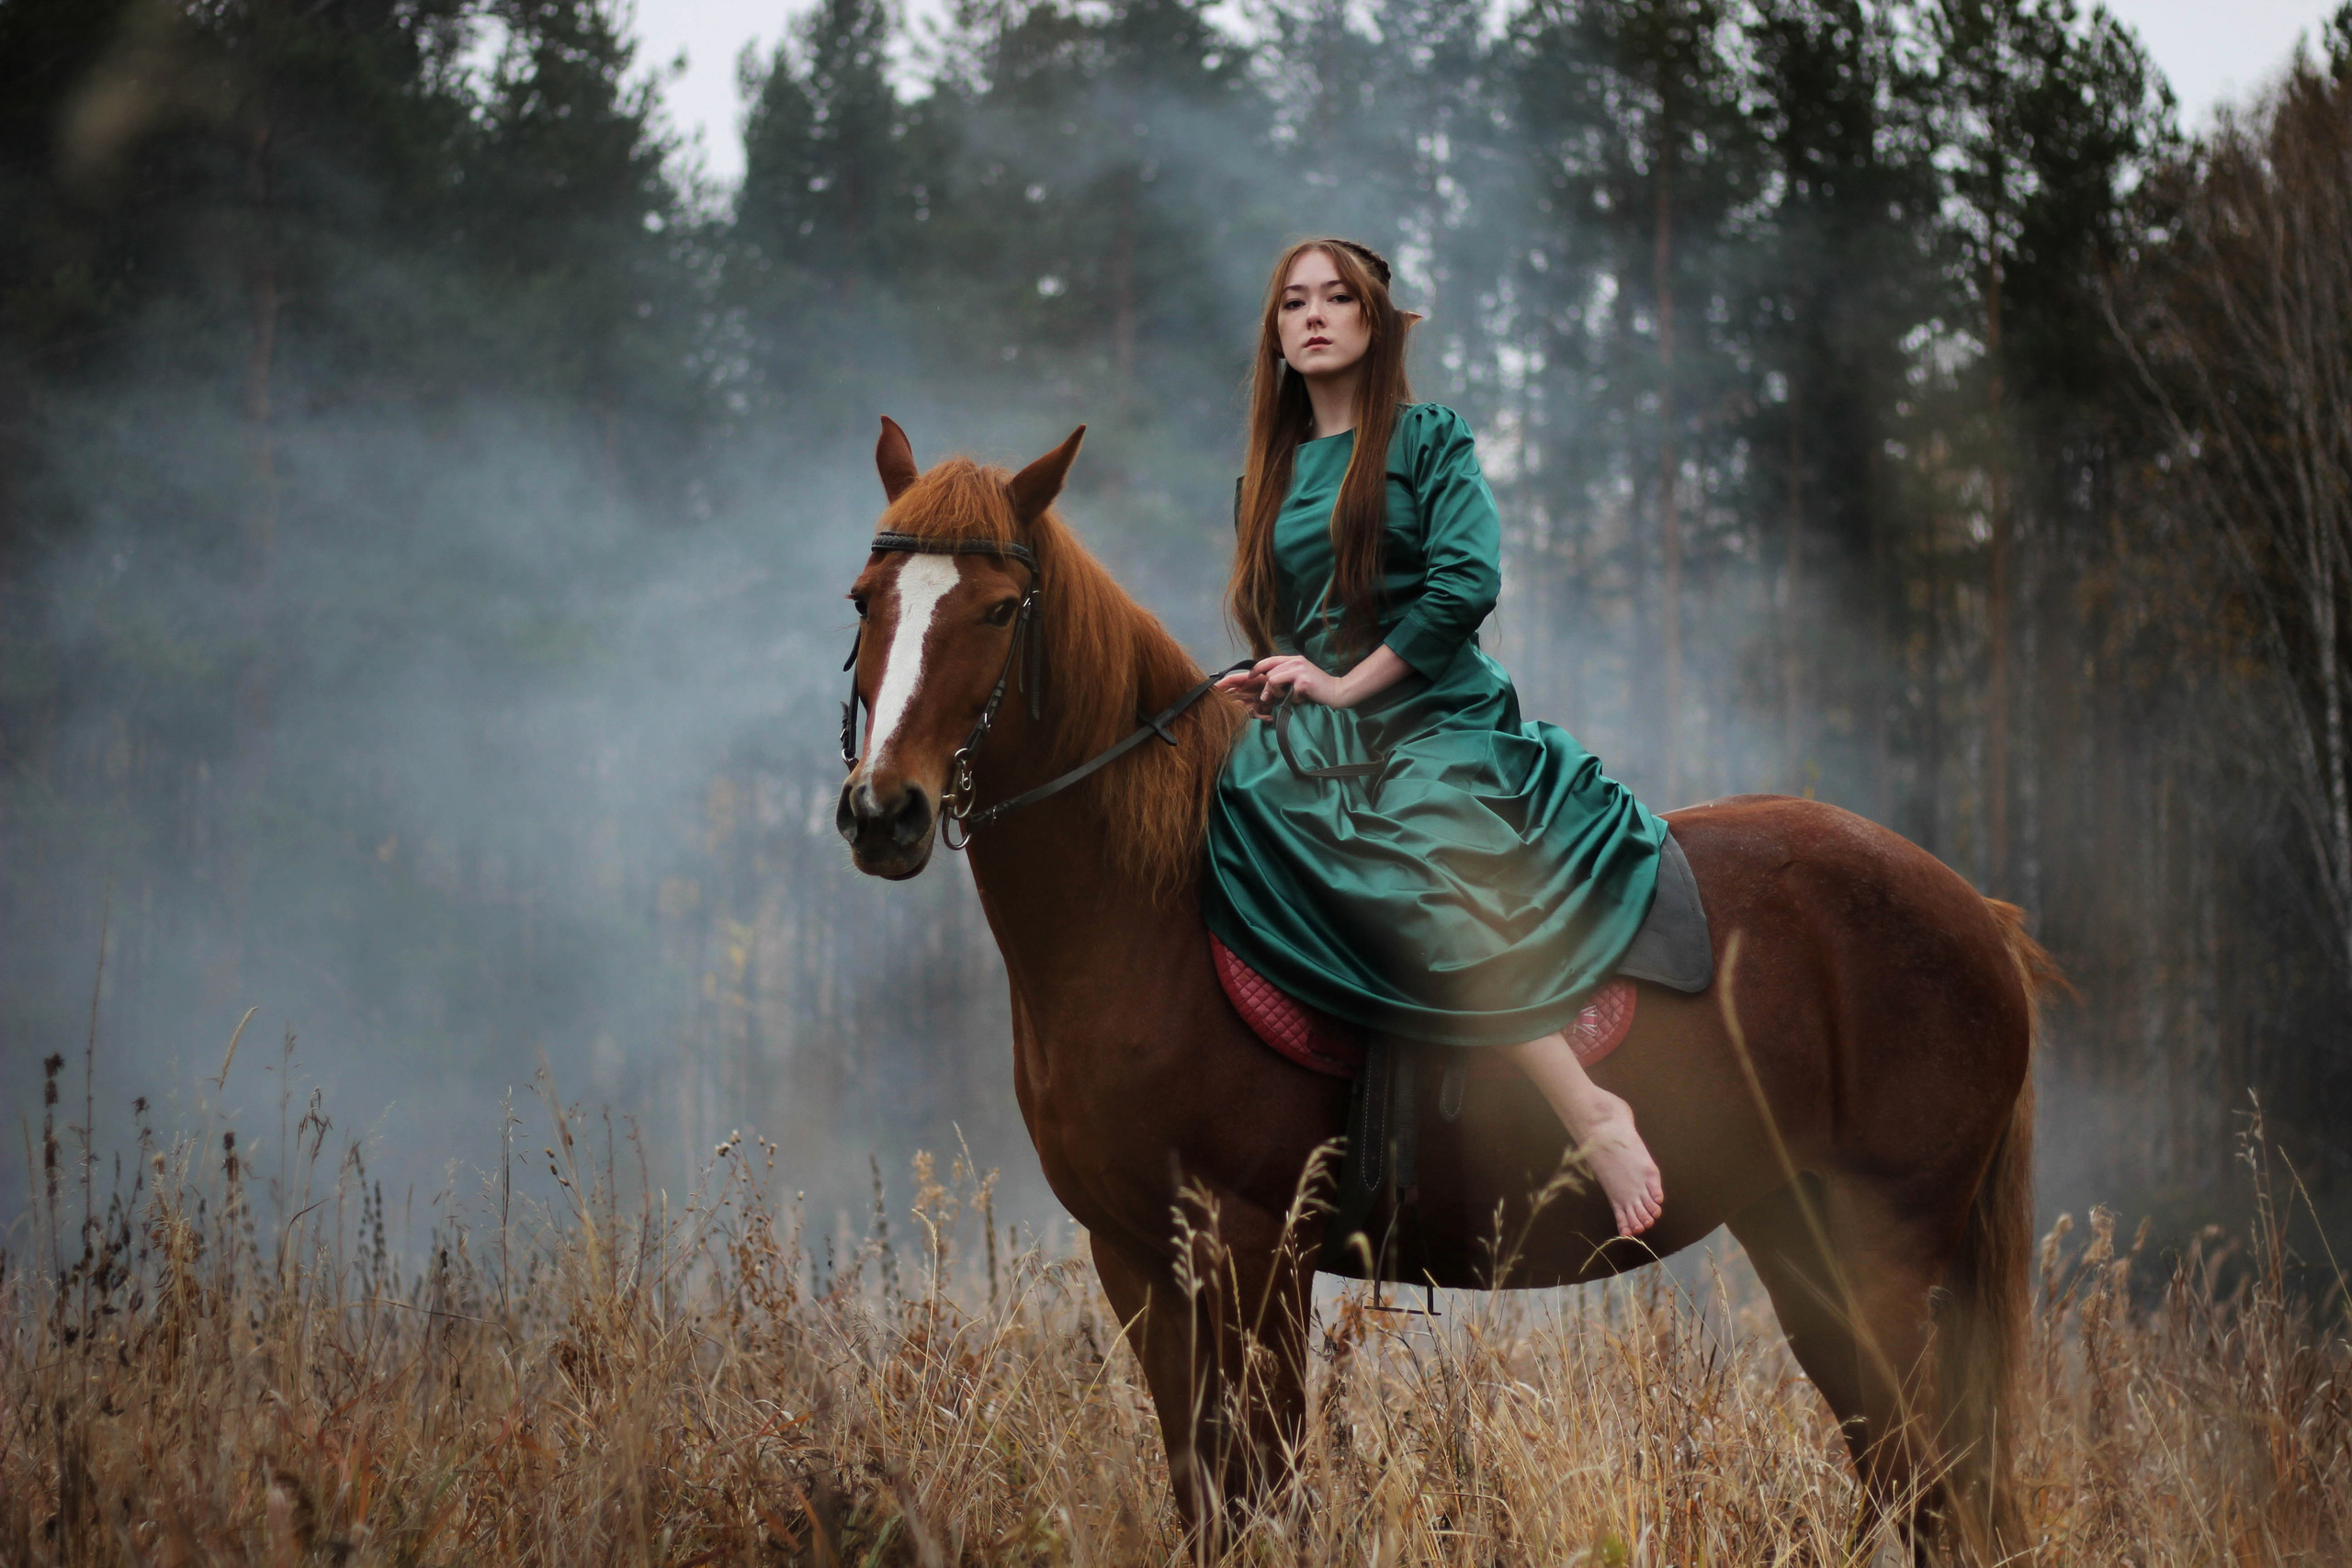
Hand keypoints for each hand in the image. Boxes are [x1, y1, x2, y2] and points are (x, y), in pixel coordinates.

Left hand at [1216, 654, 1345, 717]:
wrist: (1336, 692)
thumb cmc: (1317, 688)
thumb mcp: (1299, 678)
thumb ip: (1285, 677)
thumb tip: (1266, 688)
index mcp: (1294, 659)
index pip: (1269, 660)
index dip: (1257, 668)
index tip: (1250, 677)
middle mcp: (1296, 662)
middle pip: (1269, 673)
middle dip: (1267, 688)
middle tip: (1272, 698)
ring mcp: (1299, 670)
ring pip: (1272, 680)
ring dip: (1277, 693)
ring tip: (1289, 697)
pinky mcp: (1303, 681)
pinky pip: (1286, 692)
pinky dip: (1291, 699)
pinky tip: (1301, 699)